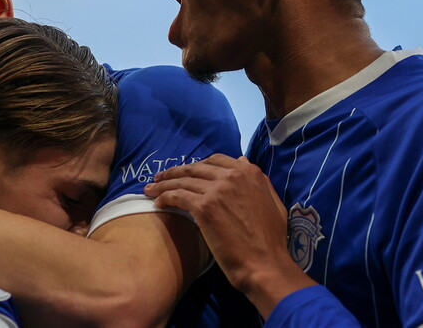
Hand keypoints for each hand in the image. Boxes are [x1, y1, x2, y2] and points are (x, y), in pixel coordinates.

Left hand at [144, 154, 313, 316]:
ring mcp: (217, 190)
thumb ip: (258, 180)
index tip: (185, 173)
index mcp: (249, 172)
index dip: (197, 166)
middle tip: (159, 178)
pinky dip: (165, 197)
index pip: (215, 161)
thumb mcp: (272, 201)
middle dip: (174, 172)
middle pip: (195, 169)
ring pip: (183, 181)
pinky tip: (158, 203)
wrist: (264, 262)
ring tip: (150, 189)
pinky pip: (178, 196)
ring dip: (163, 184)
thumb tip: (241, 160)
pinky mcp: (204, 207)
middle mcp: (232, 176)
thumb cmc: (271, 238)